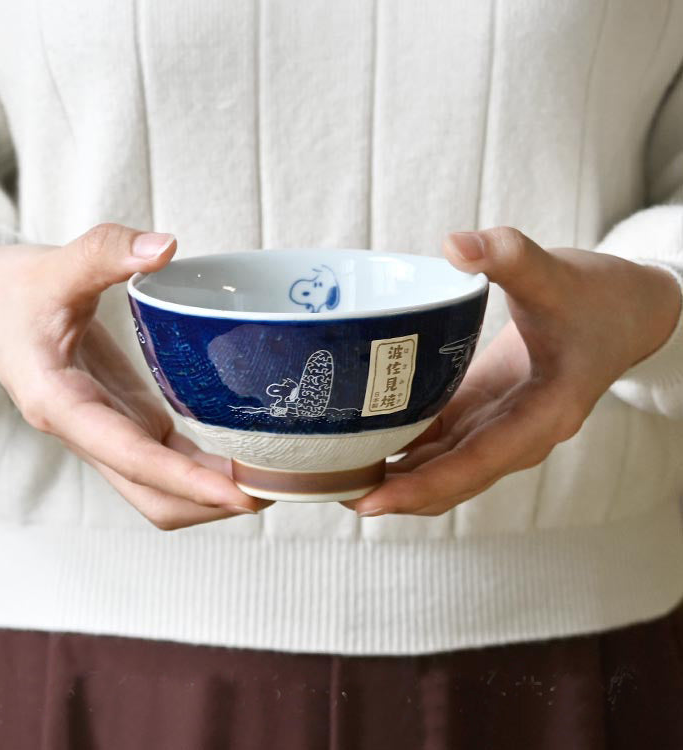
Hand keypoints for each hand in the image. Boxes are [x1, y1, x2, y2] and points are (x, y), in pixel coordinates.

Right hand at [0, 223, 270, 528]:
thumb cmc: (7, 294)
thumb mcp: (50, 267)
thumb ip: (103, 253)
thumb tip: (165, 246)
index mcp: (61, 406)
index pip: (132, 458)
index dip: (188, 481)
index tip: (241, 494)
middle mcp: (86, 433)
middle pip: (151, 496)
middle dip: (209, 504)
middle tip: (275, 490)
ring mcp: (108, 431)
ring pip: (160, 488)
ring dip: (210, 494)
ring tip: (270, 479)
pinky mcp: (123, 420)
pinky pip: (166, 459)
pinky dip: (202, 468)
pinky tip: (241, 456)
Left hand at [347, 226, 681, 517]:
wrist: (626, 311)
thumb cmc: (598, 299)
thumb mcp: (558, 275)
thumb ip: (511, 257)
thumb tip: (454, 244)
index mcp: (543, 416)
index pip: (475, 465)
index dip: (421, 487)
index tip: (370, 501)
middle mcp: (520, 436)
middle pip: (451, 481)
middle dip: (395, 492)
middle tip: (332, 490)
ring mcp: (501, 427)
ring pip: (444, 468)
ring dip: (396, 476)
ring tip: (337, 473)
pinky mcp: (486, 412)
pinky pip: (442, 441)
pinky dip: (406, 447)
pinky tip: (364, 440)